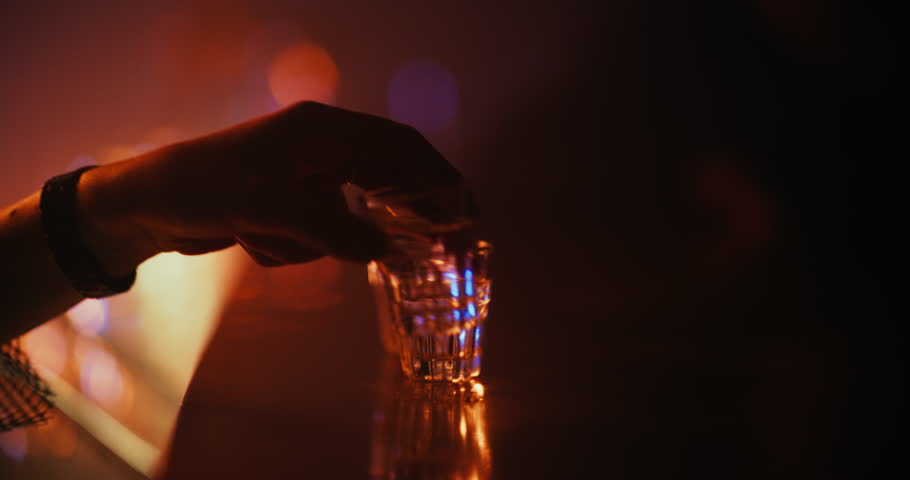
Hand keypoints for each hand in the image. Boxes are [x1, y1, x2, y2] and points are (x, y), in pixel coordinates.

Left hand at [77, 102, 472, 273]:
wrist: (146, 204)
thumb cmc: (201, 189)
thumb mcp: (267, 209)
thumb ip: (333, 230)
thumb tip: (389, 249)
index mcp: (322, 131)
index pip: (399, 147)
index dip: (438, 177)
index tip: (467, 210)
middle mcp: (321, 148)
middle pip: (382, 181)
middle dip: (393, 217)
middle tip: (429, 250)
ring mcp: (306, 177)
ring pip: (344, 222)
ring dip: (308, 243)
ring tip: (261, 236)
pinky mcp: (291, 203)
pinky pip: (314, 236)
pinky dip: (288, 249)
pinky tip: (248, 238)